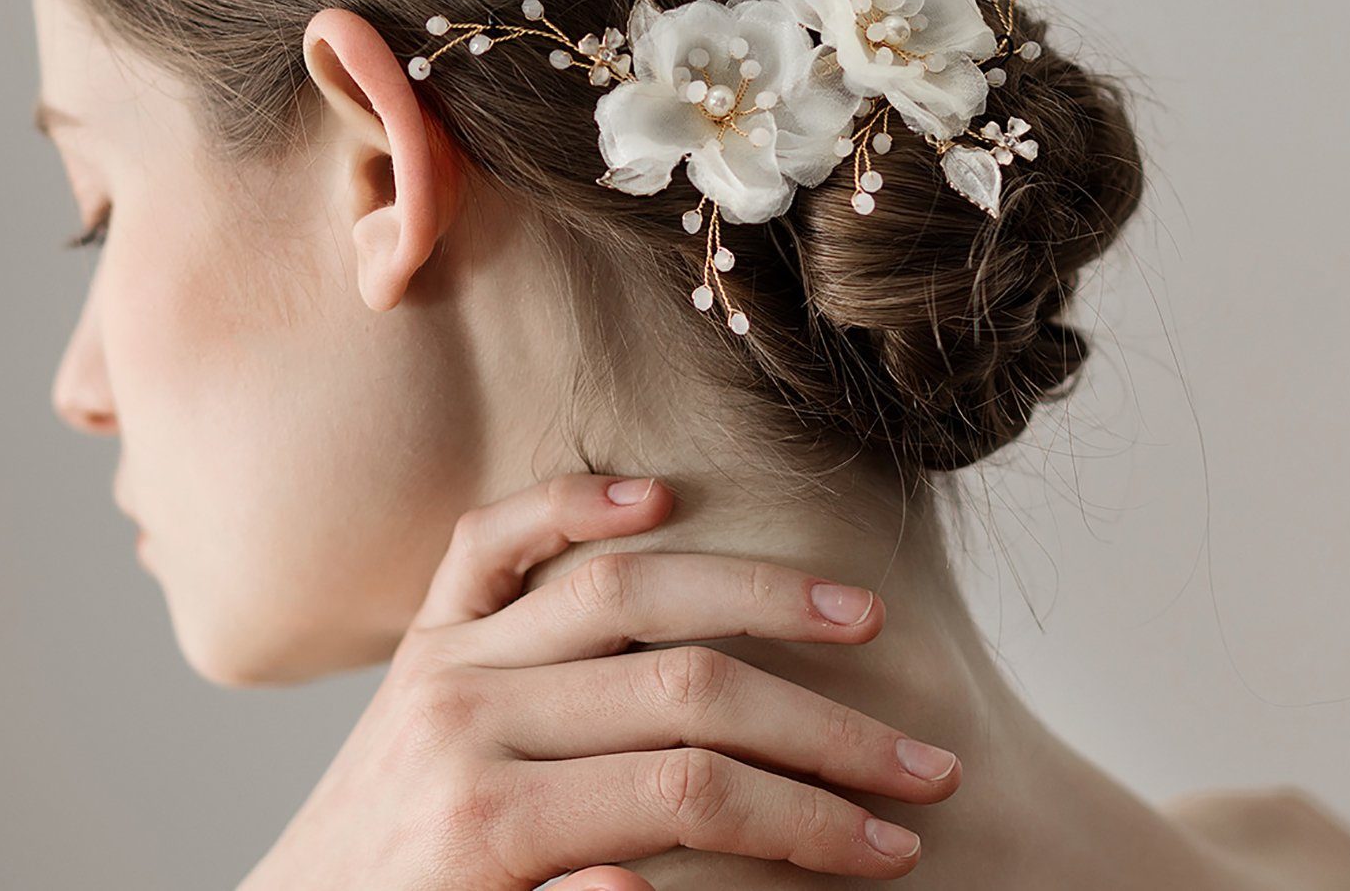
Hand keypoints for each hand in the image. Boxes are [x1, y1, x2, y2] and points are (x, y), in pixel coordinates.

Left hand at [239, 473, 961, 889]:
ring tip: (858, 616)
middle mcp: (468, 720)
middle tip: (923, 762)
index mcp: (489, 826)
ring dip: (753, 597)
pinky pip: (489, 541)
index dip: (807, 823)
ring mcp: (445, 660)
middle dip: (820, 729)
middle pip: (684, 691)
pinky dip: (568, 503)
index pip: (690, 798)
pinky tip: (655, 496)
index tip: (896, 848)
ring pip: (623, 590)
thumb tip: (642, 873)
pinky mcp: (427, 632)